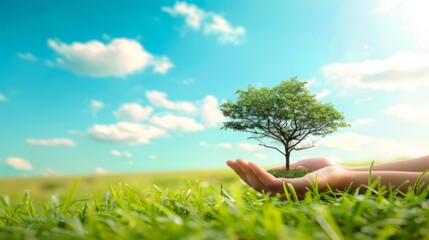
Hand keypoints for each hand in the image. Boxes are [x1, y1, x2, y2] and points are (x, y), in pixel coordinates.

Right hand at [227, 159, 346, 198]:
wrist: (342, 174)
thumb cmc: (324, 171)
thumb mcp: (299, 166)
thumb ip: (283, 170)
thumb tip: (267, 168)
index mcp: (283, 187)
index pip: (258, 183)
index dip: (245, 174)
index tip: (234, 161)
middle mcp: (283, 192)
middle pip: (255, 185)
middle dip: (241, 173)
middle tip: (229, 161)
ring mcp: (287, 191)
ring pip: (260, 185)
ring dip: (247, 172)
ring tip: (238, 161)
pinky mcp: (293, 188)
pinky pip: (271, 182)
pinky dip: (259, 172)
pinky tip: (250, 163)